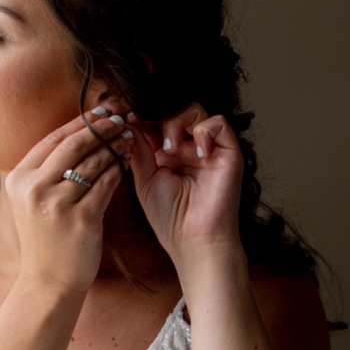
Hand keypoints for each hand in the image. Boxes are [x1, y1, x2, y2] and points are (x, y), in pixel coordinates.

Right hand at [4, 107, 133, 295]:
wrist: (48, 280)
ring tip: (129, 136)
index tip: (100, 110)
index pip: (52, 139)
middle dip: (102, 127)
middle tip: (121, 117)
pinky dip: (120, 169)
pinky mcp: (81, 218)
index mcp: (19, 179)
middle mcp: (34, 188)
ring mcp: (57, 204)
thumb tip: (76, 132)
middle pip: (74, 144)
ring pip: (94, 161)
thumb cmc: (45, 238)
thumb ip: (46, 170)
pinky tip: (129, 161)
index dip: (80, 121)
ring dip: (115, 145)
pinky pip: (107, 183)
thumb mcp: (32, 201)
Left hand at [126, 103, 245, 271]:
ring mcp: (208, 147)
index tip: (120, 114)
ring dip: (176, 124)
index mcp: (166, 152)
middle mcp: (187, 146)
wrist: (193, 239)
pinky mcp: (229, 151)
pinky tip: (196, 155)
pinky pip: (218, 122)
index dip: (137, 115)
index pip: (153, 121)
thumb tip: (128, 121)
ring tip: (169, 152)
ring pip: (193, 110)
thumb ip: (138, 148)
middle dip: (153, 116)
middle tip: (140, 128)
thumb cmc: (170, 217)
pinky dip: (203, 132)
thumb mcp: (144, 178)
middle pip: (172, 110)